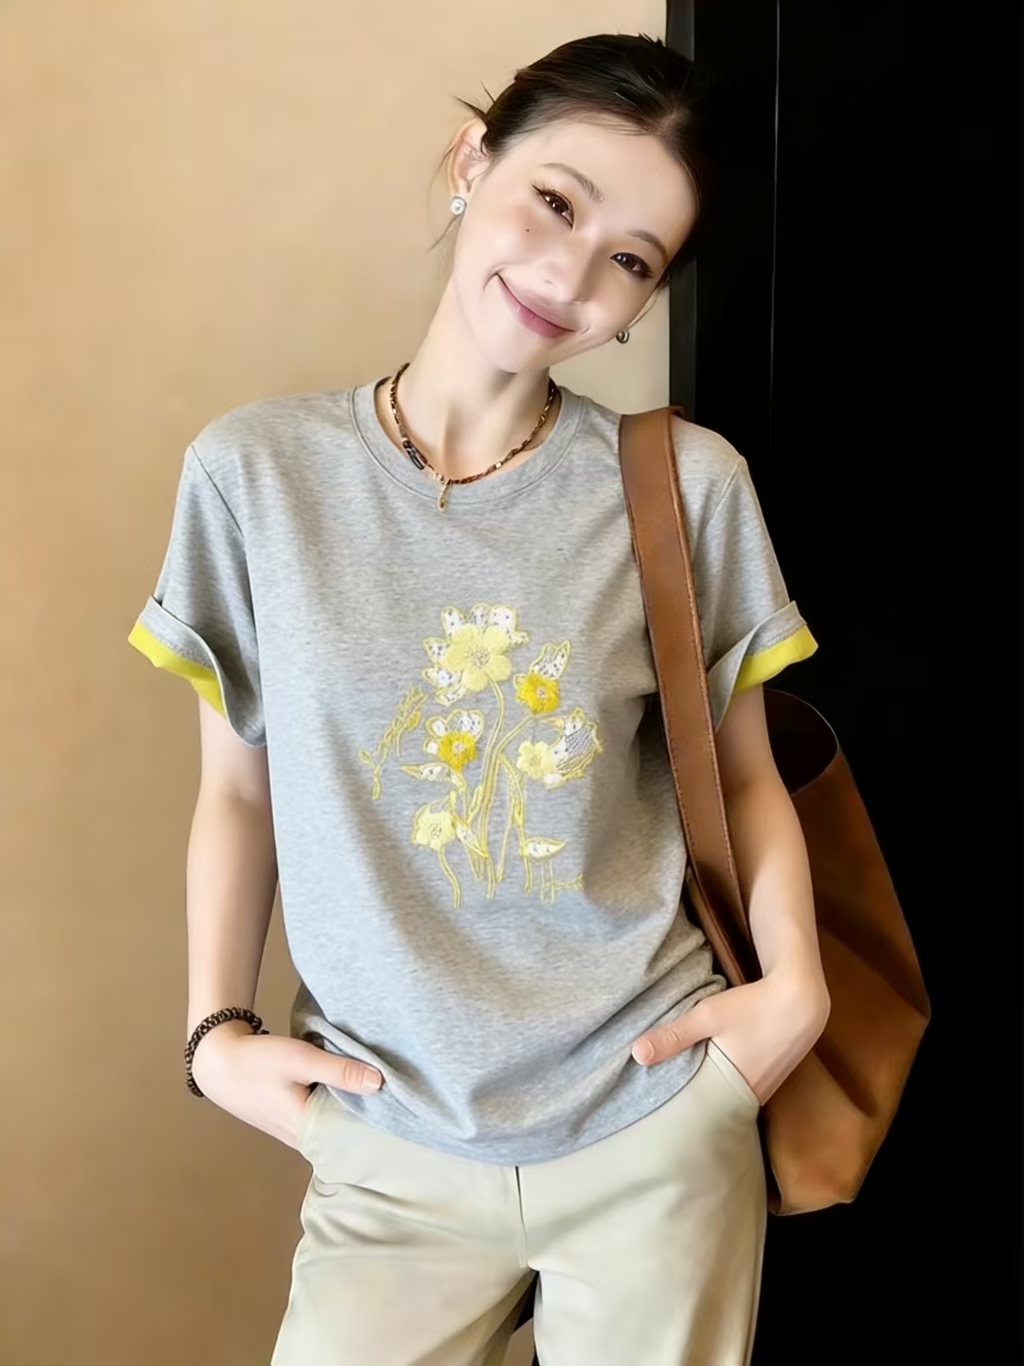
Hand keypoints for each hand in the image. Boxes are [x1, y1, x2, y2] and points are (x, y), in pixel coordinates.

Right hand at [190, 1020, 383, 1148]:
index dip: (375, 1127)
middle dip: (366, 1119)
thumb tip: (380, 1083)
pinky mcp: (288, 1118)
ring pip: (330, 1125)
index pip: (351, 1138)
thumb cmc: (258, 1062)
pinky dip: (333, 1106)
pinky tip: (350, 1092)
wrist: (217, 1060)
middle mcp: (301, 1138)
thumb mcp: (301, 1060)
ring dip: (349, 1112)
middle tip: (398, 1104)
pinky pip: (320, 1117)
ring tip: (382, 1098)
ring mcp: (293, 1130)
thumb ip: (339, 1071)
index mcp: (306, 1130)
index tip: (401, 1114)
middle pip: (342, 1133)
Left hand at [630, 971, 829, 1105]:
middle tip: (660, 1101)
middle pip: (713, 1106)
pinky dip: (724, 1080)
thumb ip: (674, 1035)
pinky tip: (711, 1069)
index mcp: (734, 1090)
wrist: (802, 997)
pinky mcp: (770, 1076)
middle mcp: (751, 1097)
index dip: (677, 1110)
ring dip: (708, 1090)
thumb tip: (635, 1054)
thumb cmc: (755, 1006)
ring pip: (727, 1096)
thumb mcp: (709, 1015)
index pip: (698, 1112)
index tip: (653, 1109)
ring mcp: (764, 1088)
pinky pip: (740, 1086)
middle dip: (690, 1102)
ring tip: (680, 1087)